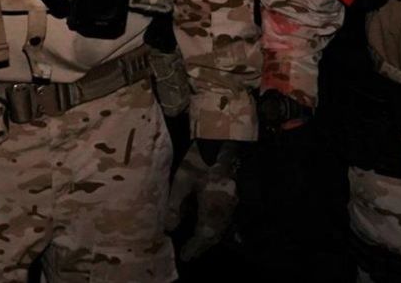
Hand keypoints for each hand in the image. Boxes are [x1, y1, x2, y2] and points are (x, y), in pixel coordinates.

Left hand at [165, 139, 239, 261]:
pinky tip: (204, 223)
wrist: (222, 143)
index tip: (184, 256)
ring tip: (195, 242)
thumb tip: (168, 228)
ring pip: (219, 228)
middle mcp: (224, 210)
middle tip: (189, 252)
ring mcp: (231, 204)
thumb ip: (175, 205)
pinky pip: (222, 219)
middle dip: (200, 245)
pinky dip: (213, 226)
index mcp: (212, 209)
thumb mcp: (182, 181)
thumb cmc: (199, 160)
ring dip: (207, 237)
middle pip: (213, 235)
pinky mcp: (232, 196)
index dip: (194, 248)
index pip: (203, 236)